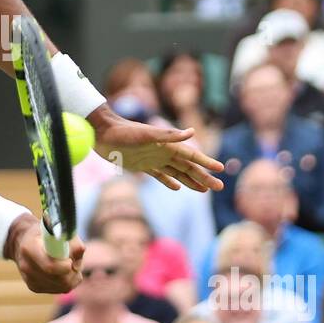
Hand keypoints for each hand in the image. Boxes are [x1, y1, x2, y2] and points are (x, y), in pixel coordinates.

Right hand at [6, 214, 83, 293]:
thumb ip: (72, 241)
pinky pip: (60, 289)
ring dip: (72, 276)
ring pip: (63, 286)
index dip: (65, 266)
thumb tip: (77, 261)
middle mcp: (26, 266)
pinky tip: (63, 271)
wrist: (26, 241)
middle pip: (59, 279)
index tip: (71, 261)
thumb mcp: (60, 230)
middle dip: (72, 272)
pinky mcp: (35, 287)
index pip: (50, 266)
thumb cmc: (46, 234)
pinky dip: (68, 281)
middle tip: (73, 261)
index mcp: (29, 248)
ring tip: (69, 264)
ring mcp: (29, 279)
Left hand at [89, 106, 224, 192]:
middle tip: (219, 187)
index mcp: (167, 145)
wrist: (103, 133)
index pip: (192, 155)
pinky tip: (178, 188)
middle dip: (204, 177)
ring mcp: (153, 159)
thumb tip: (192, 132)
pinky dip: (170, 182)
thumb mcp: (146, 134)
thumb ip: (169, 135)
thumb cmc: (124, 132)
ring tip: (204, 190)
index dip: (206, 162)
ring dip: (191, 181)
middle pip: (188, 167)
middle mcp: (163, 152)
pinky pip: (160, 176)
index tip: (221, 169)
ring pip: (177, 173)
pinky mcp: (142, 166)